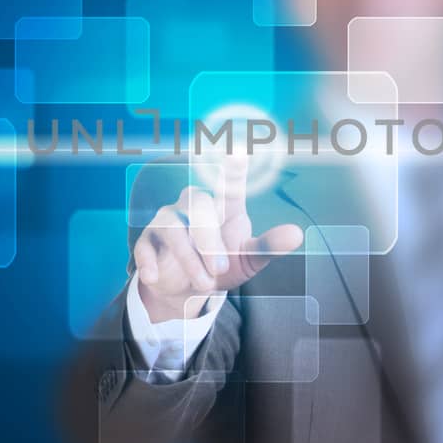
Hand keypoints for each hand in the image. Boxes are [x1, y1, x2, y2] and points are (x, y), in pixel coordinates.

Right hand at [132, 156, 303, 321]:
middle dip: (209, 240)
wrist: (187, 291)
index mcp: (223, 207)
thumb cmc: (221, 267)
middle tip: (220, 270)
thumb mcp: (248, 259)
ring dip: (189, 258)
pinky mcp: (147, 242)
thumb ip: (269, 246)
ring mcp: (167, 222)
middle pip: (199, 205)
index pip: (228, 183)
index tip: (238, 152)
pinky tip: (156, 276)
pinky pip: (144, 245)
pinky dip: (149, 261)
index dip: (232, 168)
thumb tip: (297, 234)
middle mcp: (193, 206)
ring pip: (173, 227)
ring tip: (204, 284)